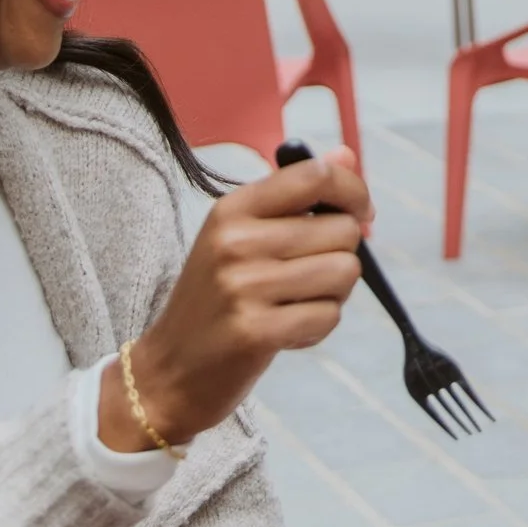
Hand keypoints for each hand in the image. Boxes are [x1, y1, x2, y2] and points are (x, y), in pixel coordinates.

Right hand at [99, 146, 367, 450]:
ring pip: (344, 272)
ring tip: (295, 304)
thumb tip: (347, 155)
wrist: (169, 371)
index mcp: (232, 209)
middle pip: (343, 230)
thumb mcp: (241, 236)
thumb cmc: (215, 300)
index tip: (359, 214)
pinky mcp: (255, 331)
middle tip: (308, 278)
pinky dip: (318, 327)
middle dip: (341, 256)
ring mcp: (243, 286)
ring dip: (333, 294)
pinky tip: (286, 331)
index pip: (315, 176)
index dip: (353, 193)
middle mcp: (235, 241)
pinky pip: (329, 316)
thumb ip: (295, 196)